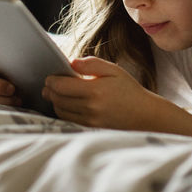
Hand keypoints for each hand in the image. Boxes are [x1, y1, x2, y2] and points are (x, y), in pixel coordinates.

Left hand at [43, 57, 170, 130]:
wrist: (143, 114)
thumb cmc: (128, 90)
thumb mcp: (113, 70)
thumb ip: (91, 64)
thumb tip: (71, 62)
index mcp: (95, 90)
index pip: (62, 86)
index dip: (52, 81)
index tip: (50, 76)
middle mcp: (90, 108)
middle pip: (58, 99)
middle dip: (49, 91)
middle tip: (48, 84)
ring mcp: (90, 120)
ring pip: (61, 111)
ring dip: (54, 101)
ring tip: (54, 93)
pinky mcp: (90, 128)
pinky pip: (69, 120)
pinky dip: (63, 111)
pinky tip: (64, 104)